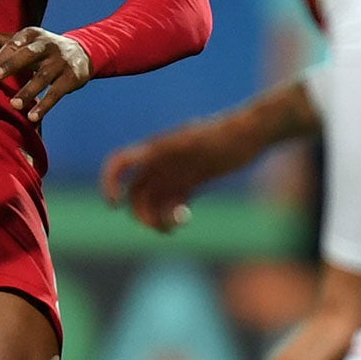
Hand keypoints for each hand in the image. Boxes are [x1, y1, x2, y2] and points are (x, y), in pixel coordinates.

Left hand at [0, 25, 90, 121]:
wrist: (82, 52)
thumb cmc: (42, 49)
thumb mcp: (23, 41)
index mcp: (32, 35)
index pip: (13, 45)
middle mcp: (47, 45)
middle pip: (29, 54)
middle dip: (12, 65)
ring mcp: (60, 62)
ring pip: (43, 77)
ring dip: (28, 91)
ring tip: (14, 105)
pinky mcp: (71, 78)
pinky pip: (56, 93)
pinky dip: (45, 105)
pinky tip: (32, 117)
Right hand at [100, 121, 226, 231]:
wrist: (251, 133)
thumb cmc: (225, 135)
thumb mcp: (198, 140)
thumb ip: (176, 146)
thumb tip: (152, 150)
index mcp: (156, 150)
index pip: (120, 163)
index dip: (109, 182)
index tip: (115, 205)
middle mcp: (161, 162)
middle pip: (136, 193)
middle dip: (142, 213)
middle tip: (161, 227)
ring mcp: (176, 172)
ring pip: (154, 201)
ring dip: (158, 217)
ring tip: (176, 225)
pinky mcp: (192, 180)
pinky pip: (172, 201)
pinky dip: (172, 213)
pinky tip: (185, 217)